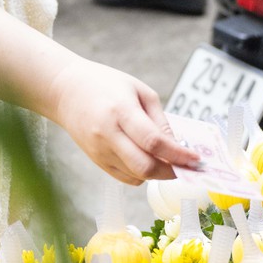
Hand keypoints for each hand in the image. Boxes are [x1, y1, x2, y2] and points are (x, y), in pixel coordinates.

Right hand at [49, 57, 201, 183]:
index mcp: (121, 111)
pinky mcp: (96, 160)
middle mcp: (108, 134)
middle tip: (186, 167)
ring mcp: (99, 151)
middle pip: (144, 166)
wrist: (66, 91)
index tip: (196, 159)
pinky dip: (142, 174)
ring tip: (170, 163)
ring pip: (136, 176)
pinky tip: (149, 161)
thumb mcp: (139, 90)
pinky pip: (125, 177)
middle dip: (171, 172)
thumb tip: (177, 146)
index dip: (178, 154)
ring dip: (158, 174)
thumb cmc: (106, 85)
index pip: (153, 142)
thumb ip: (159, 119)